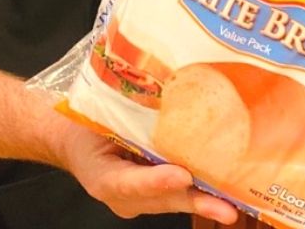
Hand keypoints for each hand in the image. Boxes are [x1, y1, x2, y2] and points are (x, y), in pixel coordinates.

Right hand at [62, 125, 239, 223]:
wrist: (72, 141)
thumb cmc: (84, 127)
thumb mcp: (96, 121)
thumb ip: (124, 120)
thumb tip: (164, 96)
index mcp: (102, 176)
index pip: (129, 183)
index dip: (157, 181)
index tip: (182, 176)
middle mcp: (121, 196)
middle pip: (160, 199)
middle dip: (195, 202)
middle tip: (224, 208)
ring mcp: (136, 200)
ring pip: (172, 200)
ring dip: (203, 201)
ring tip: (231, 206)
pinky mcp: (150, 197)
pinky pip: (175, 195)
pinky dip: (199, 192)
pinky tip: (225, 192)